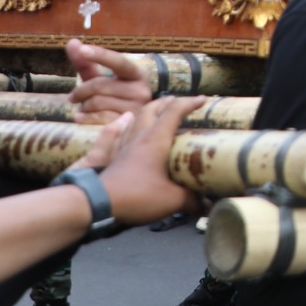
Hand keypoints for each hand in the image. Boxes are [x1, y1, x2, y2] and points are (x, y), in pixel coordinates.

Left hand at [65, 38, 152, 123]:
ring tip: (84, 109)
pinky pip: (99, 117)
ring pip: (97, 102)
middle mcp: (141, 90)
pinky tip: (79, 117)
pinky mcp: (127, 126)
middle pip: (100, 85)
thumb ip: (87, 62)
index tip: (82, 49)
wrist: (133, 124)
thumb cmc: (115, 98)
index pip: (118, 61)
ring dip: (84, 106)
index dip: (100, 55)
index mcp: (137, 74)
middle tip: (72, 97)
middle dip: (81, 91)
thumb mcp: (102, 79)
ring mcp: (135, 110)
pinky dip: (85, 117)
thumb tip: (72, 42)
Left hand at [77, 97, 202, 226]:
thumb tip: (207, 205)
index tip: (202, 100)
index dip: (189, 103)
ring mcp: (125, 145)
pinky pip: (123, 131)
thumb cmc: (137, 196)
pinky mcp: (115, 156)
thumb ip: (192, 200)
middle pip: (152, 109)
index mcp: (156, 140)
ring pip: (136, 117)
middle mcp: (140, 137)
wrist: (99, 202)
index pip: (174, 112)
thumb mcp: (172, 200)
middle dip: (168, 102)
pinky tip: (128, 124)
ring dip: (149, 110)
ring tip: (158, 110)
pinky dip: (130, 123)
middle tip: (179, 102)